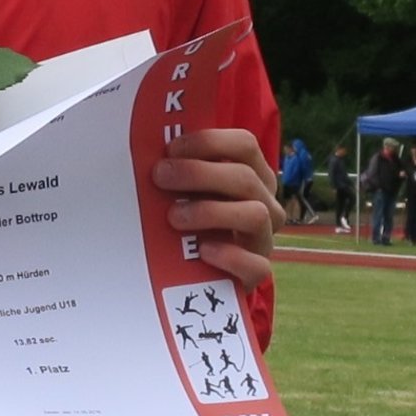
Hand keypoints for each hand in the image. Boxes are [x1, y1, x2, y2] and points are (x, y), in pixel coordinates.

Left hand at [151, 128, 283, 290]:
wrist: (205, 273)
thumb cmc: (195, 221)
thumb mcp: (191, 192)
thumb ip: (181, 173)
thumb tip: (150, 155)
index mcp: (253, 175)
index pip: (245, 145)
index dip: (209, 142)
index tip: (171, 149)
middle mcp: (265, 203)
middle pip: (245, 178)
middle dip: (198, 173)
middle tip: (160, 176)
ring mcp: (264, 238)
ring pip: (255, 215)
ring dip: (211, 211)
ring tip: (174, 216)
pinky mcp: (258, 271)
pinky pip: (256, 265)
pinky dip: (229, 256)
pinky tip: (203, 251)